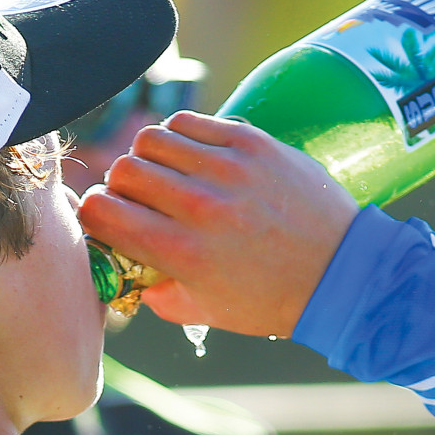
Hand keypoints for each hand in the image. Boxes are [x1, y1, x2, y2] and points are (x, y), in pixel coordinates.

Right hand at [77, 111, 355, 336]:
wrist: (338, 272)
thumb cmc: (270, 300)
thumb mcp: (205, 311)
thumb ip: (155, 293)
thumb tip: (124, 271)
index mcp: (183, 253)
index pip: (102, 212)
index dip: (95, 216)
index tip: (108, 222)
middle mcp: (202, 206)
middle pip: (124, 170)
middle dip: (120, 187)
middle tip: (138, 200)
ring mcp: (229, 169)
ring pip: (152, 138)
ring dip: (148, 158)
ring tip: (165, 176)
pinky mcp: (252, 142)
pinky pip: (189, 122)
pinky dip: (179, 138)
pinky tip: (191, 159)